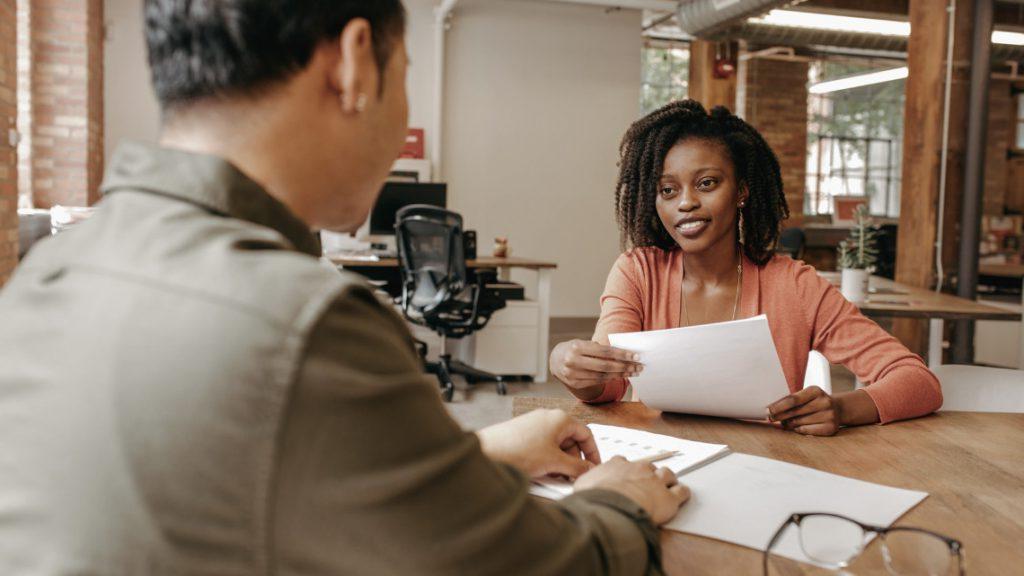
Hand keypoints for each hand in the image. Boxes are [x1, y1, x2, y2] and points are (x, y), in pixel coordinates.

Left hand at [477, 409, 600, 478]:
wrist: (486, 451)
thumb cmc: (518, 450)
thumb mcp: (554, 462)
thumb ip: (577, 468)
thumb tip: (589, 471)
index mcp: (560, 419)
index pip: (586, 434)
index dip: (593, 453)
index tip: (594, 467)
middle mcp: (548, 418)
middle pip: (571, 441)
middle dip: (574, 460)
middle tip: (573, 477)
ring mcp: (534, 426)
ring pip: (556, 445)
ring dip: (560, 463)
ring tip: (556, 477)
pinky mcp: (523, 435)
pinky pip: (543, 447)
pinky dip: (547, 460)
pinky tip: (542, 474)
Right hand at [550, 339, 642, 400]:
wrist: (555, 360)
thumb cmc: (574, 348)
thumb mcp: (584, 343)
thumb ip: (600, 348)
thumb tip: (624, 354)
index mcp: (576, 347)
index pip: (604, 351)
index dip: (621, 354)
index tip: (636, 356)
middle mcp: (573, 361)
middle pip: (605, 366)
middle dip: (624, 366)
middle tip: (639, 366)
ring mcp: (573, 374)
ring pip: (602, 376)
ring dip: (620, 374)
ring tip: (633, 372)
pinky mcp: (575, 384)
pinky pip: (597, 382)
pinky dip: (610, 379)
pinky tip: (620, 376)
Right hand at [574, 456, 690, 524]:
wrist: (612, 506)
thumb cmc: (596, 497)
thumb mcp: (582, 486)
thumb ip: (584, 483)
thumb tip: (577, 487)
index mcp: (617, 465)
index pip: (623, 462)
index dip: (626, 470)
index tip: (625, 474)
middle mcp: (638, 468)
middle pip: (648, 466)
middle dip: (649, 474)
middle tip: (648, 482)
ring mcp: (655, 481)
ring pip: (667, 474)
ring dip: (668, 480)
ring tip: (668, 484)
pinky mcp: (669, 497)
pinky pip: (681, 491)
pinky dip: (683, 493)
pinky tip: (682, 495)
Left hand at [767, 386, 840, 435]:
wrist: (838, 409)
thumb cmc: (814, 402)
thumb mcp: (806, 395)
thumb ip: (791, 400)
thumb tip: (770, 410)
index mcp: (816, 391)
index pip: (792, 399)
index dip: (778, 406)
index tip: (767, 411)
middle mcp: (824, 402)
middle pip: (794, 412)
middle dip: (780, 416)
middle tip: (770, 418)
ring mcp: (829, 415)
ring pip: (799, 422)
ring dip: (788, 423)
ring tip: (785, 422)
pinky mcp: (830, 428)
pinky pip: (806, 431)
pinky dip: (798, 429)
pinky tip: (796, 427)